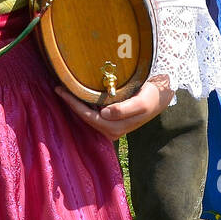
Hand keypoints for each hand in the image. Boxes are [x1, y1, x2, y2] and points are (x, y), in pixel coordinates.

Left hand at [55, 77, 173, 140]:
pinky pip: (93, 114)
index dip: (73, 105)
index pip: (89, 117)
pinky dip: (84, 104)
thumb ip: (124, 109)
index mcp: (116, 128)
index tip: (61, 91)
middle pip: (85, 118)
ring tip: (63, 90)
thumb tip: (104, 114)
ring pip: (88, 117)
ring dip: (76, 105)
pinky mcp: (112, 121)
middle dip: (71, 104)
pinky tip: (76, 95)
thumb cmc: (152, 97)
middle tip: (58, 88)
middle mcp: (112, 131)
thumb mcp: (142, 102)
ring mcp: (111, 127)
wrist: (162, 98)